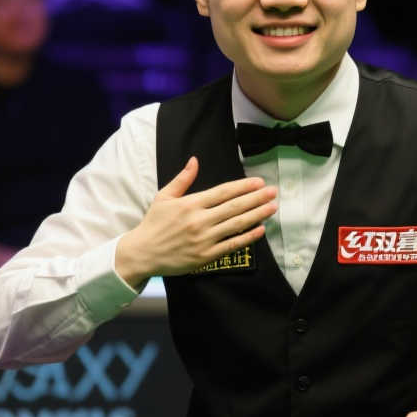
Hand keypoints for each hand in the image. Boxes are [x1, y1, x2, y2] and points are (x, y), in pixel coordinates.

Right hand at [114, 156, 277, 282]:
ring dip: (257, 215)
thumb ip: (182, 179)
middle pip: (234, 207)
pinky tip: (260, 229)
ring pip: (236, 225)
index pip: (223, 192)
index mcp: (191, 204)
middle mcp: (199, 220)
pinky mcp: (206, 256)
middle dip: (256, 198)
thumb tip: (195, 160)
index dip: (243, 186)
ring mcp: (204, 239)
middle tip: (273, 192)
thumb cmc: (154, 223)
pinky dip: (248, 237)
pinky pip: (231, 245)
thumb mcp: (164, 197)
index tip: (259, 182)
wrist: (143, 253)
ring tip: (272, 207)